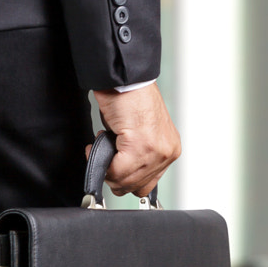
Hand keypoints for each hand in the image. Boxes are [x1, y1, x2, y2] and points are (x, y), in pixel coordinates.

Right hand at [90, 83, 180, 197]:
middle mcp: (167, 152)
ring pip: (123, 181)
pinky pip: (115, 170)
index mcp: (168, 149)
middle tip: (107, 154)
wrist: (127, 79)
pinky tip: (99, 141)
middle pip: (134, 187)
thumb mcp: (141, 134)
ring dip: (106, 167)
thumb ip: (138, 157)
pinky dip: (100, 159)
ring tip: (104, 145)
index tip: (113, 164)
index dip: (123, 178)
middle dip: (113, 174)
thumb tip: (122, 175)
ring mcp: (156, 150)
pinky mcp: (141, 145)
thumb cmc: (131, 99)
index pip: (146, 185)